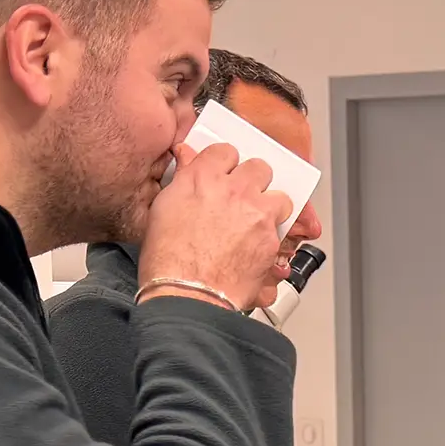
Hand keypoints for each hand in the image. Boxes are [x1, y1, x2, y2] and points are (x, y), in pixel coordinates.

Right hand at [138, 142, 291, 309]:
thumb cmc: (169, 260)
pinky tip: (256, 248)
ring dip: (271, 207)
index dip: (226, 163)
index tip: (226, 173)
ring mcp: (256, 214)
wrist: (188, 294)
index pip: (225, 151)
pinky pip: (282, 231)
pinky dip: (272, 239)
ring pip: (280, 197)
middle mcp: (234, 191)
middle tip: (244, 197)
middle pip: (259, 167)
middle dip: (254, 180)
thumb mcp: (162, 210)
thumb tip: (187, 160)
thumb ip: (183, 180)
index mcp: (202, 178)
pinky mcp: (272, 239)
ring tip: (256, 223)